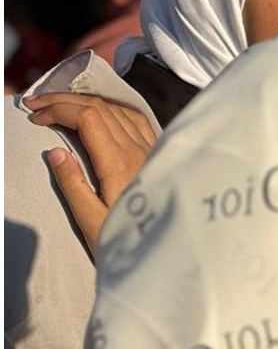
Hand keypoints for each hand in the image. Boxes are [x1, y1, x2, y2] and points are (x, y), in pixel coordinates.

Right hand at [25, 93, 156, 252]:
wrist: (172, 248)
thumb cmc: (130, 238)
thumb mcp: (92, 220)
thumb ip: (72, 184)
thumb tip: (55, 151)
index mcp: (120, 163)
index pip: (89, 117)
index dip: (59, 109)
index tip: (35, 116)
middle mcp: (139, 150)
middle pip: (101, 108)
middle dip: (65, 100)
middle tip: (36, 103)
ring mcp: (151, 150)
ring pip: (119, 110)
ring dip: (87, 102)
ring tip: (60, 104)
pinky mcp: (158, 154)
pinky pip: (136, 120)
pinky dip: (112, 108)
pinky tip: (100, 112)